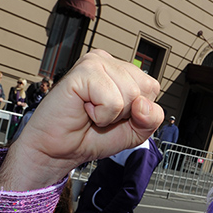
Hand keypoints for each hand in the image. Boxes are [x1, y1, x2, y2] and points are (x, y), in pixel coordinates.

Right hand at [0, 50, 162, 190]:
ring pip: (131, 94)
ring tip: (91, 112)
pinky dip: (101, 115)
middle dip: (126, 113)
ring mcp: (95, 63)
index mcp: (122, 71)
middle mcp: (110, 62)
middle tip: (101, 115)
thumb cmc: (92, 135)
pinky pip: (112, 101)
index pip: (153, 89)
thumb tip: (143, 104)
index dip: (138, 112)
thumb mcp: (135, 131)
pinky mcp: (83, 72)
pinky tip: (84, 109)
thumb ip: (151, 118)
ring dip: (112, 115)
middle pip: (145, 90)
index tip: (114, 116)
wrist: (59, 150)